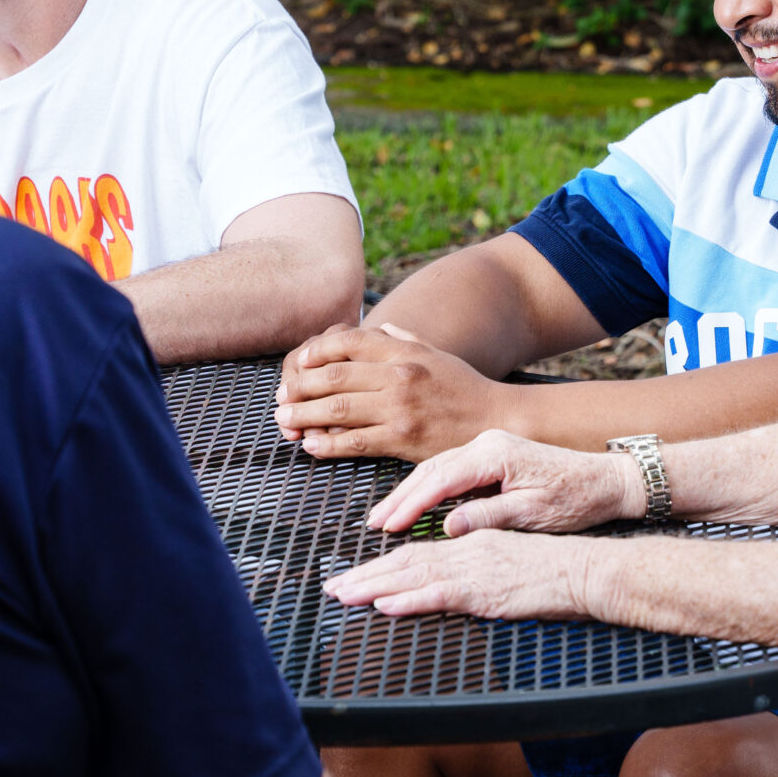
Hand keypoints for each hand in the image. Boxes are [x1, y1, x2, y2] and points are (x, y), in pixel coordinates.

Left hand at [275, 322, 508, 460]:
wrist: (498, 419)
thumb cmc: (463, 387)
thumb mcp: (435, 354)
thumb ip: (404, 340)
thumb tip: (378, 331)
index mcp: (402, 351)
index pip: (346, 342)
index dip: (314, 352)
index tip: (298, 364)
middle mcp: (399, 375)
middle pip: (333, 377)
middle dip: (299, 387)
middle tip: (280, 397)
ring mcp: (400, 408)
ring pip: (338, 409)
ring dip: (304, 415)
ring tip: (284, 420)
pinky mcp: (404, 440)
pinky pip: (356, 442)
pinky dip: (328, 444)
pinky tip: (311, 445)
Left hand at [323, 531, 606, 619]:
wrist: (588, 570)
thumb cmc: (556, 570)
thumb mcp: (509, 561)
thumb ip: (477, 567)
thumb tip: (447, 581)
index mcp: (471, 541)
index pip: (417, 552)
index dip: (382, 565)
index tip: (354, 578)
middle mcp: (467, 550)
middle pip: (406, 561)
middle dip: (365, 576)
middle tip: (332, 588)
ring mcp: (476, 569)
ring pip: (414, 575)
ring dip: (374, 587)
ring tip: (343, 596)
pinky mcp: (487, 590)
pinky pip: (441, 594)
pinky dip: (410, 599)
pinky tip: (385, 606)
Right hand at [368, 428, 643, 536]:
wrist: (607, 479)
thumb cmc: (576, 498)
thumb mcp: (534, 513)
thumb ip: (489, 517)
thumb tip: (449, 528)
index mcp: (495, 454)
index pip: (440, 479)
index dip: (411, 505)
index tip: (388, 526)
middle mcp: (487, 443)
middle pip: (430, 469)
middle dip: (400, 497)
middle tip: (375, 523)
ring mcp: (488, 444)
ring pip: (436, 467)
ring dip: (410, 492)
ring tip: (386, 516)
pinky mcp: (492, 452)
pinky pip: (449, 467)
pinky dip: (428, 486)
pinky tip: (414, 502)